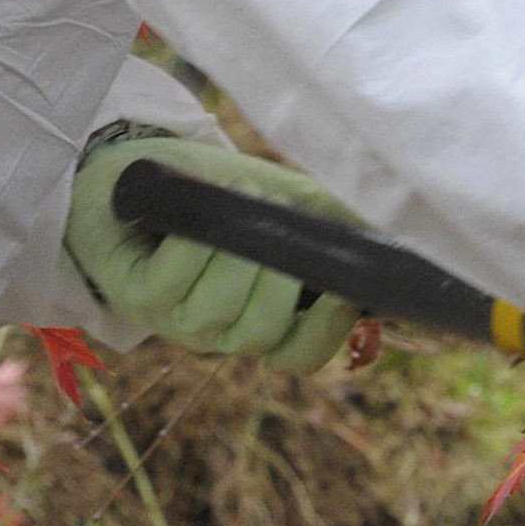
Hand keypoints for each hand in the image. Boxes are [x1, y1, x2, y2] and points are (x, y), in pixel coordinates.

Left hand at [64, 134, 362, 373]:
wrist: (144, 170)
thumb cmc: (224, 191)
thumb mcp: (290, 203)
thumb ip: (333, 226)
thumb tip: (388, 241)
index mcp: (261, 318)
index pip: (300, 355)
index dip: (326, 332)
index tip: (344, 291)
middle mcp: (218, 332)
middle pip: (261, 334)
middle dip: (277, 280)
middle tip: (281, 225)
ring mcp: (174, 319)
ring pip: (216, 312)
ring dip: (234, 251)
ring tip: (244, 195)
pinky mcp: (136, 296)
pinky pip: (171, 284)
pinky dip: (192, 247)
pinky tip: (205, 210)